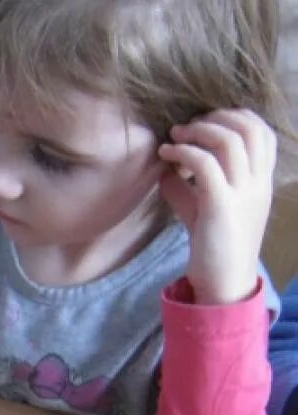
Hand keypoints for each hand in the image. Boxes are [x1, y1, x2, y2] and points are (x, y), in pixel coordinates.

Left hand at [159, 109, 276, 305]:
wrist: (223, 284)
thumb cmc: (212, 247)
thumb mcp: (202, 209)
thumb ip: (189, 187)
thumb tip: (165, 167)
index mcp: (261, 181)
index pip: (262, 132)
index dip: (234, 117)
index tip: (203, 123)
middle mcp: (259, 183)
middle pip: (249, 128)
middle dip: (215, 118)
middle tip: (185, 126)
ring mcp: (244, 193)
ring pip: (230, 140)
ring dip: (198, 130)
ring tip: (173, 137)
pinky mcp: (221, 206)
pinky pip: (206, 164)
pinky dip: (183, 152)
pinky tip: (165, 155)